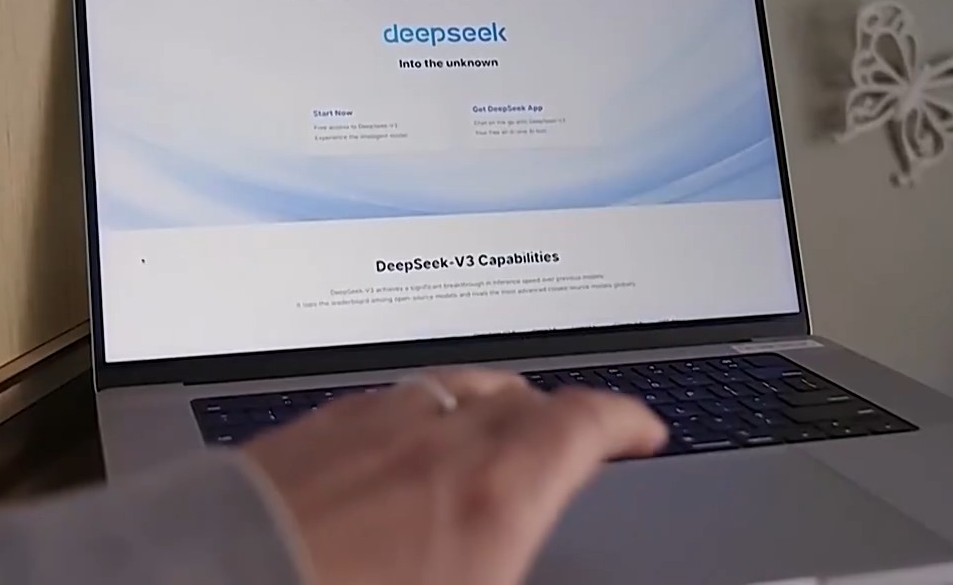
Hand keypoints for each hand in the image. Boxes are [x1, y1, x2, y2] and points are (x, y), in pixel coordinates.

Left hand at [241, 368, 667, 584]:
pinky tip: (403, 439)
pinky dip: (417, 411)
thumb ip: (503, 551)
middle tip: (573, 435)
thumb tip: (513, 546)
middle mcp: (435, 443)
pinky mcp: (313, 432)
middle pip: (520, 396)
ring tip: (493, 426)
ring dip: (486, 403)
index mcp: (492, 496)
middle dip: (557, 412)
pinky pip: (387, 400)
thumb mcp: (473, 583)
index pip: (583, 424)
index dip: (624, 420)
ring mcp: (370, 428)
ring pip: (452, 386)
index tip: (639, 428)